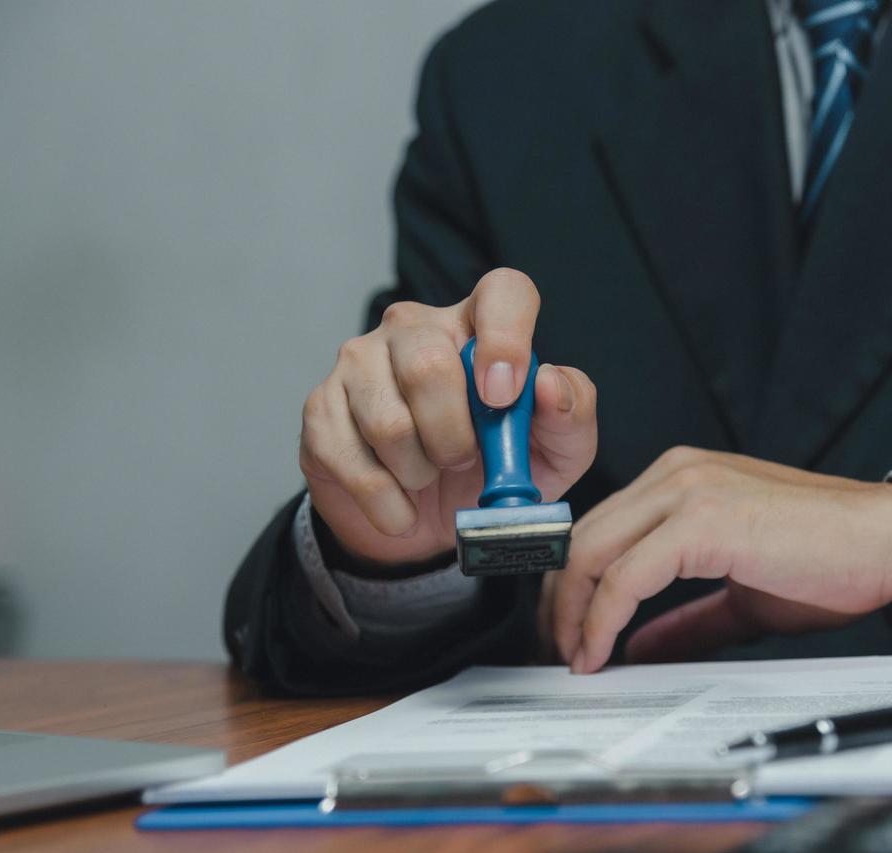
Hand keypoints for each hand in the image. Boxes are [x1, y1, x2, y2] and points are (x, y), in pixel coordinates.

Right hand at [301, 269, 597, 567]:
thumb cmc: (494, 468)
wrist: (425, 520)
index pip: (502, 291)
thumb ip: (570, 414)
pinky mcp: (321, 406)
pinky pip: (351, 460)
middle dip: (454, 437)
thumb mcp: (553, 452)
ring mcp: (359, 361)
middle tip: (462, 461)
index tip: (503, 396)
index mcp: (478, 325)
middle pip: (429, 365)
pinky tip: (399, 506)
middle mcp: (414, 328)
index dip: (506, 337)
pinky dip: (386, 503)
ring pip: (388, 421)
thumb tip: (550, 384)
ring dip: (419, 473)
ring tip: (427, 479)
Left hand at [540, 447, 891, 672]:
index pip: (598, 530)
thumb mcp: (739, 596)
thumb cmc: (828, 564)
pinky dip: (603, 618)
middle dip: (560, 604)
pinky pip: (627, 576)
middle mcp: (676, 475)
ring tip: (575, 662)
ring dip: (573, 615)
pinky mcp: (703, 521)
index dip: (572, 587)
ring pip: (593, 553)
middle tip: (557, 655)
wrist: (889, 546)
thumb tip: (636, 650)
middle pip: (582, 539)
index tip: (568, 636)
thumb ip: (685, 619)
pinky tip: (601, 653)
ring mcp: (688, 491)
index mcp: (680, 480)